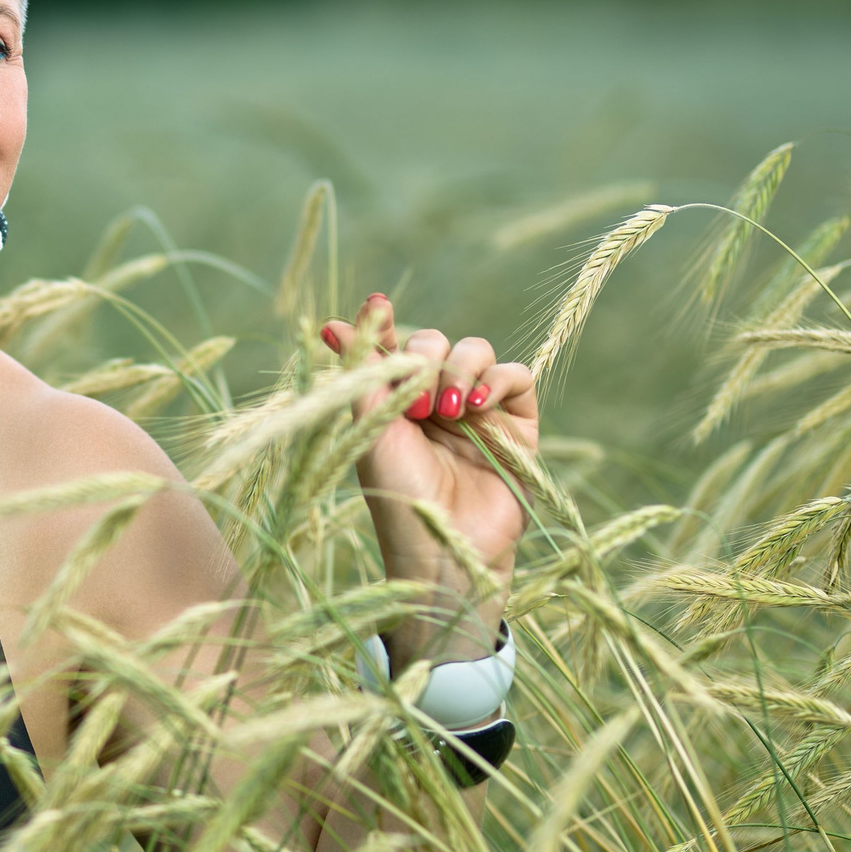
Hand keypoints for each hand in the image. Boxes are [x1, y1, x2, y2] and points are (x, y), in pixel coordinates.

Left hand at [320, 296, 538, 667]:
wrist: (445, 545)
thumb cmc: (398, 493)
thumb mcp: (371, 431)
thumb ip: (362, 377)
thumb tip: (334, 325)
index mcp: (394, 400)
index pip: (392, 346)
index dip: (383, 324)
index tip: (376, 306)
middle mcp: (434, 398)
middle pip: (434, 341)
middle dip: (422, 358)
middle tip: (413, 404)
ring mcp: (477, 409)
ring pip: (474, 350)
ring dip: (457, 369)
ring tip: (445, 410)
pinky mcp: (516, 424)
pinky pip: (515, 375)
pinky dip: (496, 380)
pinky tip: (476, 406)